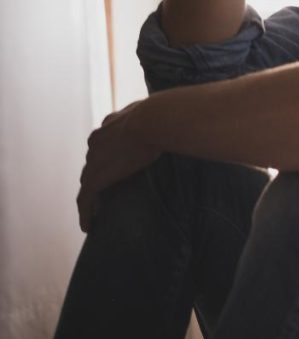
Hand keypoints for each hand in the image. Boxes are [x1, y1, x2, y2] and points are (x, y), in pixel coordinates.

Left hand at [77, 101, 161, 232]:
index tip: (113, 166)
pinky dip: (84, 213)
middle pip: (93, 162)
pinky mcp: (97, 177)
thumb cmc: (162, 115)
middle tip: (104, 192)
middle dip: (97, 175)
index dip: (106, 156)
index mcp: (110, 125)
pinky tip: (87, 227)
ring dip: (90, 195)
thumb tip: (173, 116)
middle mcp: (97, 141)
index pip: (102, 143)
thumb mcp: (156, 112)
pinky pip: (85, 199)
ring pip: (87, 181)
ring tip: (94, 211)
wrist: (154, 121)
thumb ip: (155, 116)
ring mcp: (94, 160)